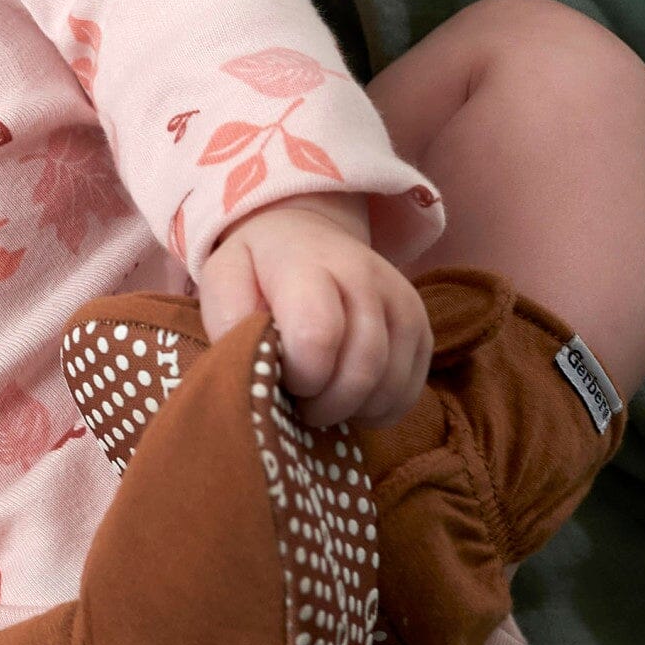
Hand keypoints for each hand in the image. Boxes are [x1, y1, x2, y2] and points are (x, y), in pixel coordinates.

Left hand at [197, 194, 431, 428]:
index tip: (278, 376)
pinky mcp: (421, 328)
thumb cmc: (258, 268)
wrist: (306, 234)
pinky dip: (378, 410)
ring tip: (319, 401)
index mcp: (309, 265)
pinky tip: (348, 400)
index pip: (318, 335)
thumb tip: (251, 361)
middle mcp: (366, 278)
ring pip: (390, 384)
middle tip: (297, 403)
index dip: (298, 374)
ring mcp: (402, 302)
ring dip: (351, 410)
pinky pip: (410, 391)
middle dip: (324, 404)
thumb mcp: (223, 275)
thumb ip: (227, 315)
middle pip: (362, 368)